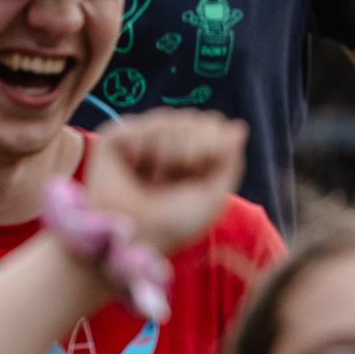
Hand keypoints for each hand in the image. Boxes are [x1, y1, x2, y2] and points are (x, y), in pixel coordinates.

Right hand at [83, 110, 247, 256]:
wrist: (133, 235)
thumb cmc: (173, 224)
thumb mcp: (213, 196)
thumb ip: (228, 159)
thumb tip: (239, 127)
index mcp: (186, 159)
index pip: (212, 125)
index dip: (214, 143)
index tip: (203, 173)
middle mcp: (162, 147)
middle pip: (194, 118)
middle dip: (195, 147)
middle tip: (177, 178)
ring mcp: (138, 140)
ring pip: (171, 119)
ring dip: (173, 152)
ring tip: (155, 179)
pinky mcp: (115, 138)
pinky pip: (146, 124)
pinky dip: (150, 147)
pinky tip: (137, 169)